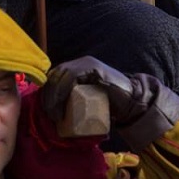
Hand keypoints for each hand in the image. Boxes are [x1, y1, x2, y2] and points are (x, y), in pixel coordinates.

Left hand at [41, 56, 178, 151]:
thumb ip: (74, 98)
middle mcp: (80, 63)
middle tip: (49, 115)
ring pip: (60, 75)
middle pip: (55, 75)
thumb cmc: (110, 105)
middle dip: (48, 95)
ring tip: (55, 114)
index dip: (47, 92)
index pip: (55, 76)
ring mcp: (87, 64)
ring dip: (53, 96)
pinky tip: (61, 106)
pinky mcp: (93, 69)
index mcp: (77, 68)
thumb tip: (53, 111)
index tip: (46, 110)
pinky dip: (62, 91)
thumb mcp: (86, 99)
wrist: (132, 103)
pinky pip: (71, 76)